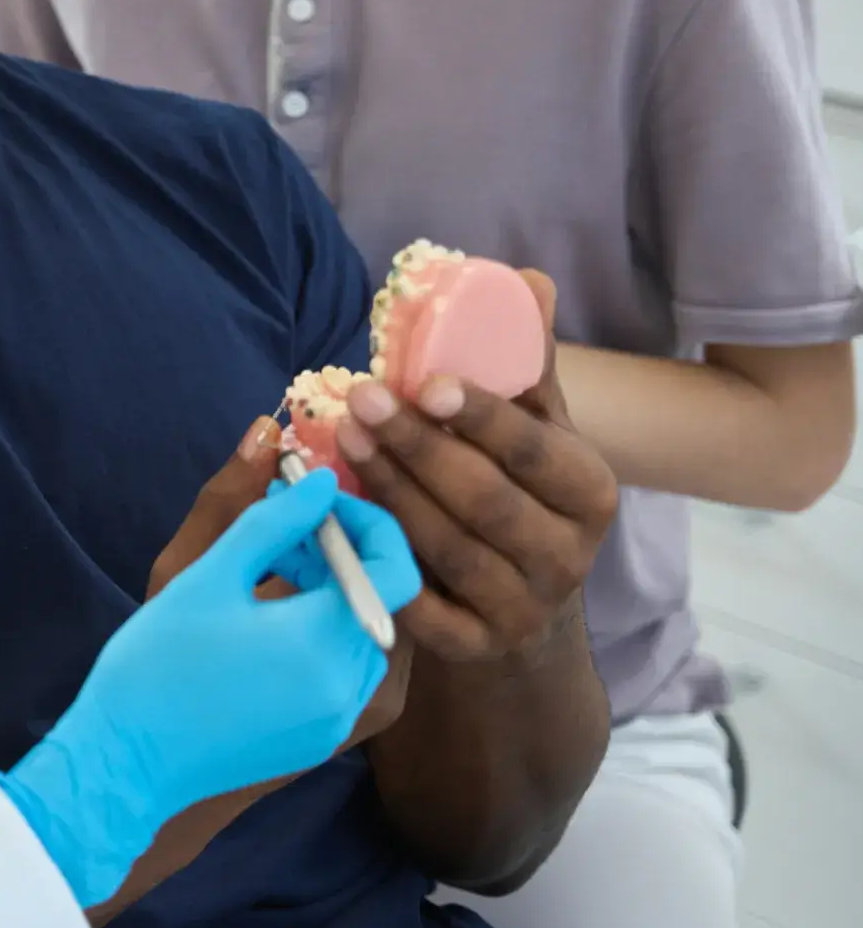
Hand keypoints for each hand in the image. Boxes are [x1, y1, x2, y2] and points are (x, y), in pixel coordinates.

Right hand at [0, 466, 419, 907]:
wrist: (126, 761)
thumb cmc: (157, 659)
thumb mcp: (206, 571)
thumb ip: (272, 516)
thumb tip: (324, 474)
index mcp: (324, 642)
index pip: (396, 568)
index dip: (366, 520)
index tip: (315, 500)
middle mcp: (349, 688)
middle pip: (381, 597)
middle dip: (340, 550)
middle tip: (280, 526)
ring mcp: (339, 720)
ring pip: (364, 631)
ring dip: (332, 588)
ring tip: (267, 568)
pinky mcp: (323, 739)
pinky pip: (346, 668)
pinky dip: (322, 630)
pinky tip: (265, 620)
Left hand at [338, 271, 617, 664]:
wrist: (518, 607)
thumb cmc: (517, 490)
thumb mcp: (533, 431)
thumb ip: (524, 364)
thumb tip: (528, 280)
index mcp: (589, 491)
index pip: (535, 449)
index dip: (481, 416)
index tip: (425, 381)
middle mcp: (567, 556)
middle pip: (485, 499)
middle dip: (417, 446)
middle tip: (361, 398)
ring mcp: (523, 609)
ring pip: (448, 547)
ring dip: (390, 489)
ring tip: (343, 436)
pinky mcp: (475, 648)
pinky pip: (422, 607)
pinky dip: (380, 560)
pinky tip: (339, 513)